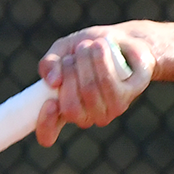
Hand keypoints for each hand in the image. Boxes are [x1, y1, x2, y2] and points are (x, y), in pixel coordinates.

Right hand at [36, 26, 151, 146]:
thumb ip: (49, 63)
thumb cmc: (89, 49)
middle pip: (71, 106)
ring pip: (89, 91)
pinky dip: (101, 61)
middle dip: (68, 72)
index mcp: (65, 110)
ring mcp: (109, 110)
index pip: (48, 134)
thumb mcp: (63, 50)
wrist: (124, 40)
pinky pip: (109, 84)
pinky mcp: (127, 97)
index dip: (45, 123)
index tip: (49, 102)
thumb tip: (52, 81)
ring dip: (85, 61)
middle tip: (74, 52)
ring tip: (88, 45)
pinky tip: (100, 47)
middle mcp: (87, 116)